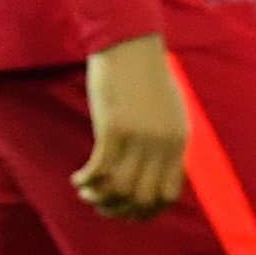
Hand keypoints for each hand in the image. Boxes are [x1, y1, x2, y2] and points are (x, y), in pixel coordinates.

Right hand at [74, 34, 186, 218]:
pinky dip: (86, 180)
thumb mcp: (168, 109)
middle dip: (120, 210)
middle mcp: (162, 143)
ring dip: (99, 198)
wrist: (129, 43)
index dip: (146, 211)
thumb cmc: (145, 74)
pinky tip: (77, 179)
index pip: (168, 194)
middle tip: (102, 206)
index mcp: (178, 141)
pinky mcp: (113, 126)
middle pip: (142, 197)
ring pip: (120, 188)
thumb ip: (166, 139)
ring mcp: (139, 136)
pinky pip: (99, 168)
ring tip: (86, 193)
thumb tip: (155, 167)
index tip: (127, 211)